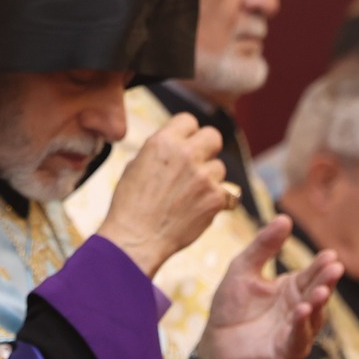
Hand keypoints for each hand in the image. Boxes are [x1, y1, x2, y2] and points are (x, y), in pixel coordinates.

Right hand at [95, 114, 228, 275]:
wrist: (136, 238)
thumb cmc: (130, 204)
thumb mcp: (136, 165)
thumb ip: (160, 150)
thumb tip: (176, 145)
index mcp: (163, 141)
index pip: (189, 120)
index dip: (187, 133)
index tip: (185, 145)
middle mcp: (186, 154)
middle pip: (213, 136)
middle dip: (207, 149)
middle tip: (198, 164)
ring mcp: (203, 176)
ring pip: (220, 167)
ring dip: (210, 179)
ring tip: (191, 195)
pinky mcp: (216, 198)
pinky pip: (228, 192)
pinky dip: (217, 200)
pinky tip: (200, 208)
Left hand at [194, 216, 343, 358]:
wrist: (214, 341)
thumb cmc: (231, 304)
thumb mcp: (243, 268)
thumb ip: (263, 246)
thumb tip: (284, 217)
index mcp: (291, 288)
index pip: (311, 274)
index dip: (321, 265)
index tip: (331, 254)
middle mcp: (299, 309)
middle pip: (317, 293)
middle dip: (326, 281)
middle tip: (335, 267)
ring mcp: (295, 331)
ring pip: (313, 317)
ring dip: (318, 304)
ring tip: (321, 291)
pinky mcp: (286, 351)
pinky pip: (298, 339)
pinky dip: (301, 326)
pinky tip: (302, 311)